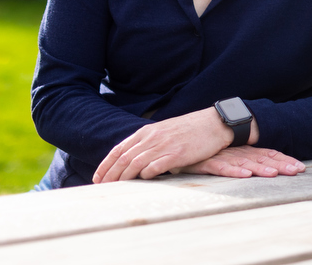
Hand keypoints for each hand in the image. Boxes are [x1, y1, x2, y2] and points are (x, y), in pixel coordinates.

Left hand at [94, 107, 233, 182]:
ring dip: (123, 178)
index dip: (105, 165)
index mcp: (147, 132)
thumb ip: (148, 142)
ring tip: (116, 189)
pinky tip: (142, 181)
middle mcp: (152, 138)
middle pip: (123, 159)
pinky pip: (155, 166)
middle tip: (102, 188)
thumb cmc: (190, 129)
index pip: (119, 149)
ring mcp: (164, 145)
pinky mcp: (176, 154)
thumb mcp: (164, 131)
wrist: (214, 123)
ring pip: (135, 164)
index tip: (97, 178)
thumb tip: (134, 159)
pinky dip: (145, 175)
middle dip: (110, 175)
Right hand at [173, 146, 304, 177]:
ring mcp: (220, 155)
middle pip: (262, 158)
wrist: (173, 141)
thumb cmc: (201, 150)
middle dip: (281, 164)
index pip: (266, 154)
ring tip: (276, 174)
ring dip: (261, 169)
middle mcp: (234, 151)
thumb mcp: (223, 155)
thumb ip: (239, 159)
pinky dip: (234, 171)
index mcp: (240, 149)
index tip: (300, 167)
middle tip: (298, 170)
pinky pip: (221, 166)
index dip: (283, 160)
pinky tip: (245, 174)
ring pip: (245, 162)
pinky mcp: (205, 161)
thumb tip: (256, 167)